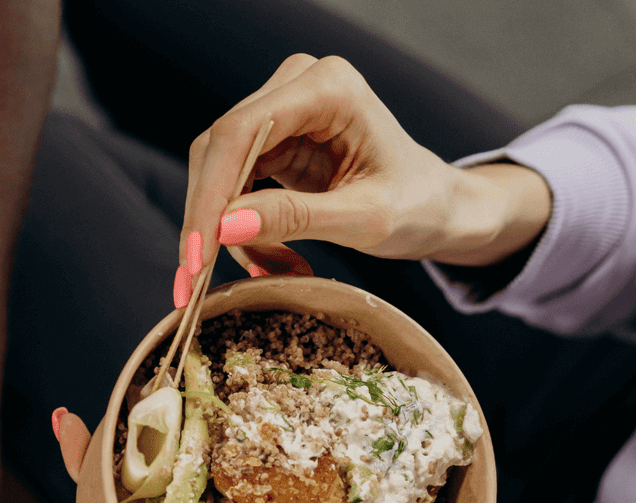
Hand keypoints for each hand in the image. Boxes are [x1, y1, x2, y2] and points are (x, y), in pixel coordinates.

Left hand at [52, 407, 481, 502]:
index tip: (65, 422)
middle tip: (137, 377)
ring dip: (213, 435)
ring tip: (198, 381)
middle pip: (167, 493)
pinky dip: (280, 458)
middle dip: (147, 436)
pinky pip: (286, 496)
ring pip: (226, 484)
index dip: (90, 479)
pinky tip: (281, 419)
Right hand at [178, 54, 549, 284]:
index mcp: (329, 88)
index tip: (197, 255)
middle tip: (201, 283)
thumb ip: (295, 219)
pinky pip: (231, 185)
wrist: (438, 206)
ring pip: (217, 172)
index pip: (240, 133)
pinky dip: (241, 230)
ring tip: (267, 271)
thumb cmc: (418, 205)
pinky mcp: (273, 139)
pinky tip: (268, 259)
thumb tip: (223, 227)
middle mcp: (298, 86)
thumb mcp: (364, 220)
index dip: (209, 194)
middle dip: (209, 220)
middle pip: (219, 150)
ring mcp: (282, 110)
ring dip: (228, 231)